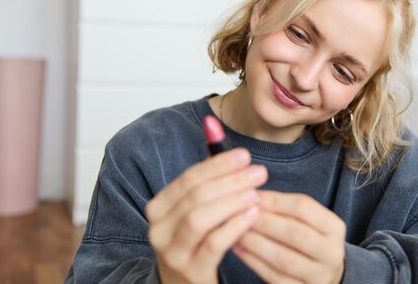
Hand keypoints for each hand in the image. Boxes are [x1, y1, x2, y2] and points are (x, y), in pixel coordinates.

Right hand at [146, 148, 267, 283]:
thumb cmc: (197, 242)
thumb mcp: (196, 212)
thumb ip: (209, 182)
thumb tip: (230, 146)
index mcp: (159, 208)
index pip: (188, 178)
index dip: (218, 165)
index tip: (245, 155)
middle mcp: (159, 229)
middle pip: (195, 196)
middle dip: (229, 180)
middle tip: (258, 172)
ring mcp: (173, 252)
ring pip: (199, 219)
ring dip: (231, 202)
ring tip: (256, 193)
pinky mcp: (191, 272)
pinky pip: (213, 244)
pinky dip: (235, 226)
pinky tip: (252, 215)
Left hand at [233, 191, 345, 283]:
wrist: (325, 272)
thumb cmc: (309, 238)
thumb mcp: (309, 220)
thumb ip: (285, 208)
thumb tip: (252, 195)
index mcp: (334, 228)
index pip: (304, 207)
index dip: (275, 200)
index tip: (253, 195)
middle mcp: (331, 253)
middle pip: (295, 233)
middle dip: (264, 222)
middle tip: (240, 213)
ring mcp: (319, 276)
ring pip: (283, 259)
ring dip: (255, 243)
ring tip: (236, 231)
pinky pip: (274, 277)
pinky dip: (253, 262)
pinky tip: (239, 249)